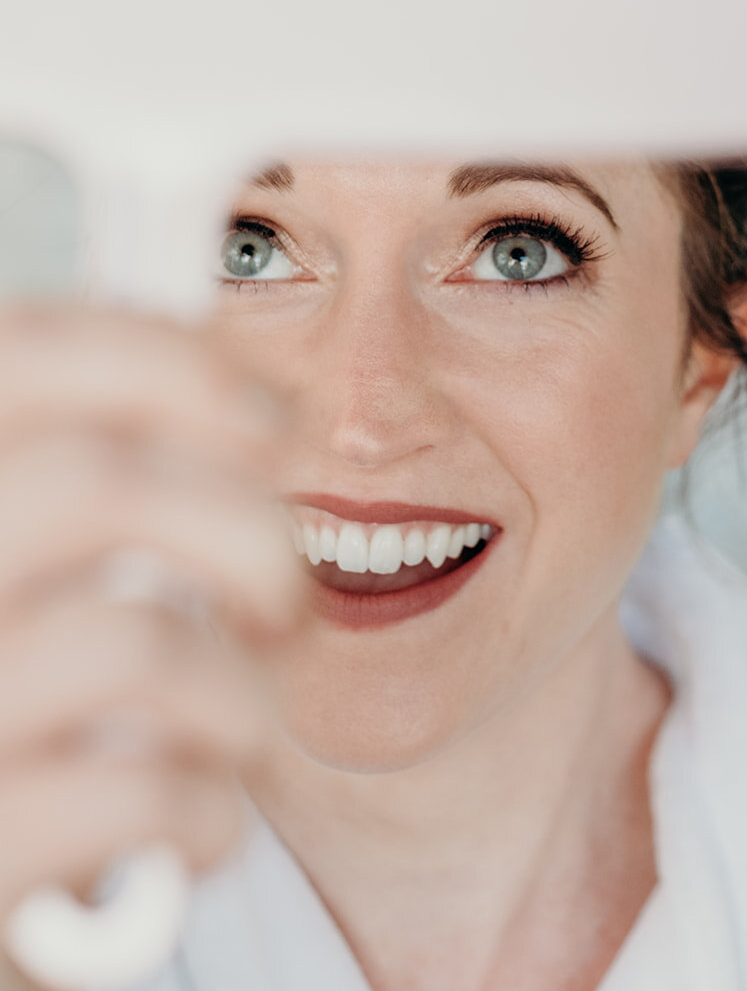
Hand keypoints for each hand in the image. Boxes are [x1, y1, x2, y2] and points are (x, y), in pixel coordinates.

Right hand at [0, 303, 302, 977]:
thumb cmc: (26, 698)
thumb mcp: (31, 559)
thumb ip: (93, 474)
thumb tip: (245, 399)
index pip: (27, 351)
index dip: (168, 359)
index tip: (269, 416)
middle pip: (102, 482)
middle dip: (245, 530)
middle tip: (286, 594)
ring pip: (140, 645)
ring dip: (237, 691)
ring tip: (233, 730)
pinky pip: (141, 795)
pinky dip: (207, 811)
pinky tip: (191, 829)